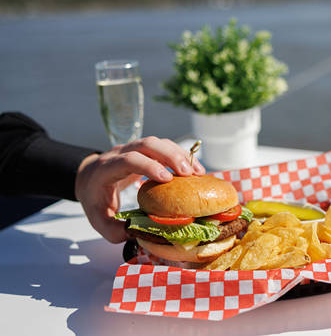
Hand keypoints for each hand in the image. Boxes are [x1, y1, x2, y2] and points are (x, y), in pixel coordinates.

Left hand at [74, 136, 204, 242]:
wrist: (88, 177)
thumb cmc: (94, 198)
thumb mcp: (97, 219)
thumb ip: (113, 229)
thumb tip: (135, 233)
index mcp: (106, 169)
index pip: (129, 160)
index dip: (149, 166)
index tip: (167, 179)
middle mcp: (120, 153)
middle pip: (147, 144)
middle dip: (170, 156)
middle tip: (189, 173)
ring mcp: (133, 148)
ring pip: (158, 143)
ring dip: (180, 154)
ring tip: (198, 172)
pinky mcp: (145, 150)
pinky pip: (164, 147)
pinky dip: (181, 155)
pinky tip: (194, 169)